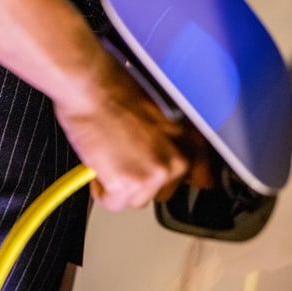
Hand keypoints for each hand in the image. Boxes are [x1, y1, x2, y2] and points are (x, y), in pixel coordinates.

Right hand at [52, 56, 189, 210]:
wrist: (90, 87)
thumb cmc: (114, 91)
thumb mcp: (156, 115)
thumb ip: (170, 143)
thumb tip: (177, 166)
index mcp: (189, 142)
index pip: (202, 180)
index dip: (175, 178)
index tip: (164, 177)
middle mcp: (177, 161)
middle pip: (161, 193)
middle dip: (140, 180)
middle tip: (123, 154)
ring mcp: (154, 175)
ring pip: (136, 200)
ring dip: (119, 185)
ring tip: (109, 154)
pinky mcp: (128, 185)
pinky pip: (113, 203)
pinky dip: (101, 189)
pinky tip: (99, 161)